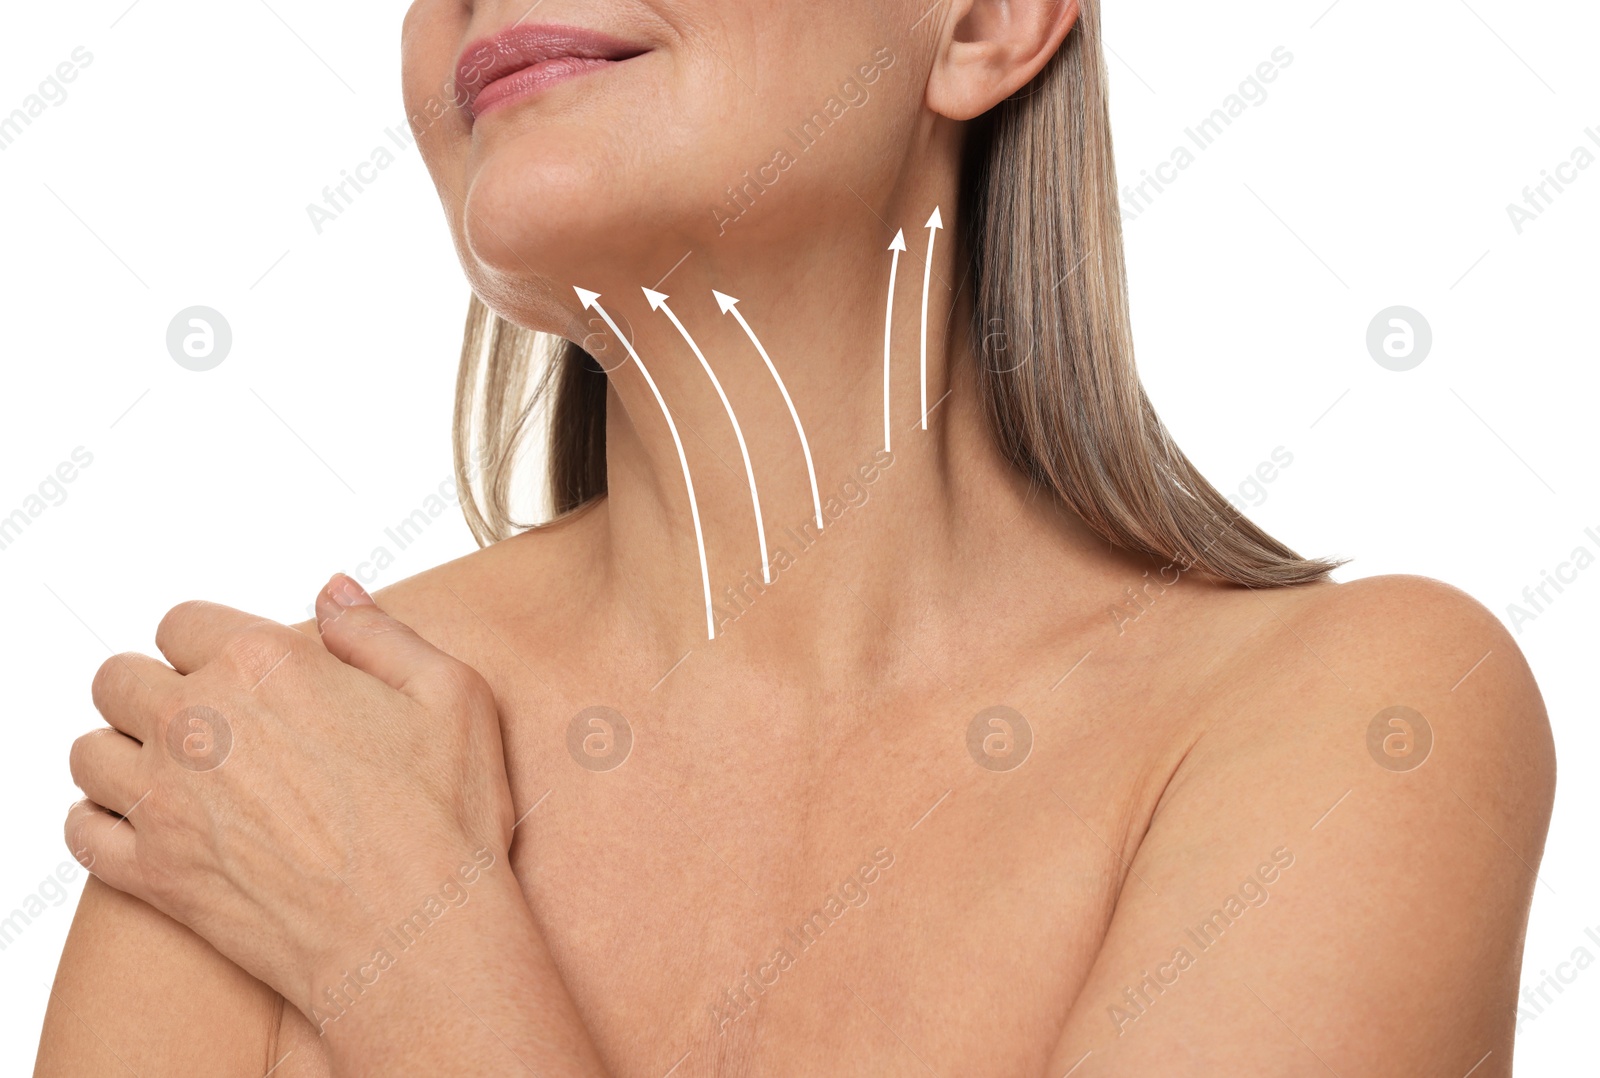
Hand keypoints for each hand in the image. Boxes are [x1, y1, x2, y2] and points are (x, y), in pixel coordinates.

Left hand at [63, 574, 517, 1021]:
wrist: (416, 936)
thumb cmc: (443, 820)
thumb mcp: (451, 695)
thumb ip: (379, 632)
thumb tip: (332, 590)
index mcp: (266, 664)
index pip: (181, 622)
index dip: (208, 643)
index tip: (233, 672)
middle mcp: (199, 721)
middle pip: (119, 679)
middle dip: (152, 689)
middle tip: (200, 721)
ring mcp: (166, 799)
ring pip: (89, 750)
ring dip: (122, 753)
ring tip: (171, 772)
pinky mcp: (151, 871)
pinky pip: (80, 829)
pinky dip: (101, 821)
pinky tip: (148, 824)